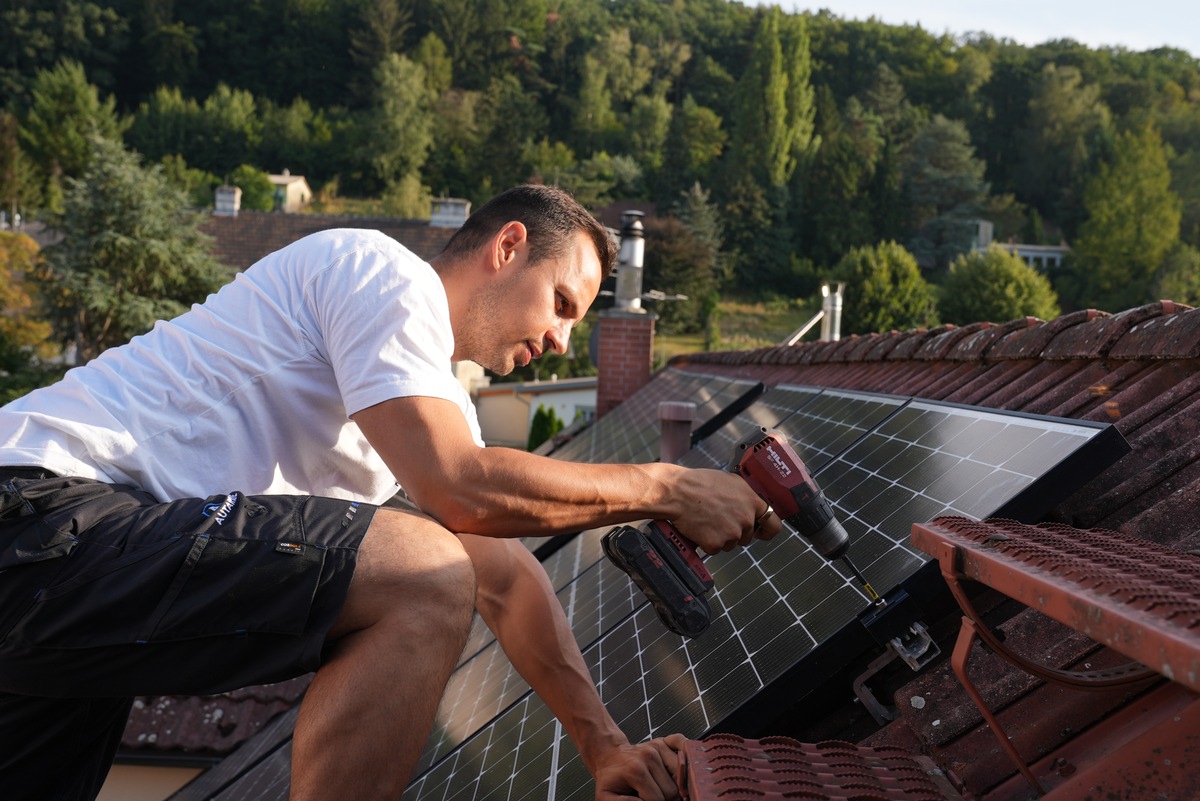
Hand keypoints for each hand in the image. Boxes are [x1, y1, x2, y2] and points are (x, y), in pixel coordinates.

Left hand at [593, 735, 686, 799]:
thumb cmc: (610, 778)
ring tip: (657, 783)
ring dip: (672, 784)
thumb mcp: (606, 796)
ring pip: (680, 777)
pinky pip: (682, 745)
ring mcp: (658, 747)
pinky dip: (684, 759)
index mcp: (636, 770)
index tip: (642, 798)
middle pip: (672, 790)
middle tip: (649, 792)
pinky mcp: (664, 742)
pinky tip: (673, 771)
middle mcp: (649, 756)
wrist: (609, 756)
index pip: (657, 799)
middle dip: (662, 797)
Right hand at [669, 468, 783, 554]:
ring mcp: (732, 534)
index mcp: (752, 503)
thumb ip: (746, 497)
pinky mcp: (716, 544)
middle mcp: (745, 520)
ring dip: (721, 537)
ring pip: (731, 543)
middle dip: (735, 531)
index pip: (773, 525)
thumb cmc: (700, 483)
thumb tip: (750, 505)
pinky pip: (716, 548)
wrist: (678, 492)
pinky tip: (701, 527)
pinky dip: (707, 542)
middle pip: (747, 536)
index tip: (761, 532)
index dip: (766, 531)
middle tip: (719, 519)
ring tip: (708, 520)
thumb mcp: (731, 481)